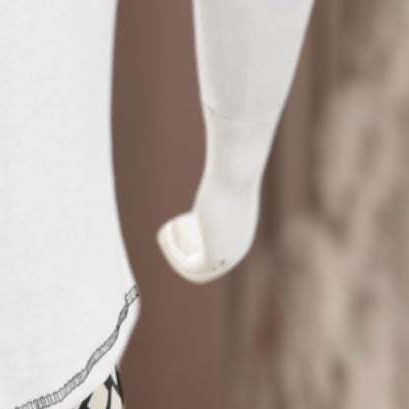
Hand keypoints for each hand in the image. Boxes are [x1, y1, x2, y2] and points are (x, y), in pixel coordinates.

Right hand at [157, 113, 267, 282]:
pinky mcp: (214, 257)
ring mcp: (228, 256)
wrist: (235, 170)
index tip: (182, 222)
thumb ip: (230, 162)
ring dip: (177, 252)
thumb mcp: (229, 171)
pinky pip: (188, 267)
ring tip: (170, 230)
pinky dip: (174, 252)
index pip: (212, 253)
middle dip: (183, 250)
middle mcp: (237, 250)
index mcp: (240, 236)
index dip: (191, 242)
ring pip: (194, 268)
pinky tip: (168, 231)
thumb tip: (233, 139)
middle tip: (173, 227)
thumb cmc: (233, 167)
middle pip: (202, 264)